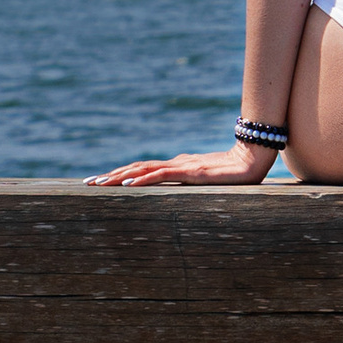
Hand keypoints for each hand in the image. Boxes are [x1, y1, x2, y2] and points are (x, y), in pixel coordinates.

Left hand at [89, 144, 280, 187]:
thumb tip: (177, 182)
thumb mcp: (208, 179)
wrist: (254, 158)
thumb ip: (193, 180)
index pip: (142, 169)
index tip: (101, 181)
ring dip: (119, 177)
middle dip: (111, 175)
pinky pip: (162, 176)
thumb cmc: (236, 170)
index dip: (120, 174)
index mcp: (177, 166)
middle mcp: (175, 163)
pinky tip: (128, 184)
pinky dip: (143, 179)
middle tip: (88, 183)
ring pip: (143, 170)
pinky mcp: (191, 171)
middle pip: (136, 168)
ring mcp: (182, 166)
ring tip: (100, 183)